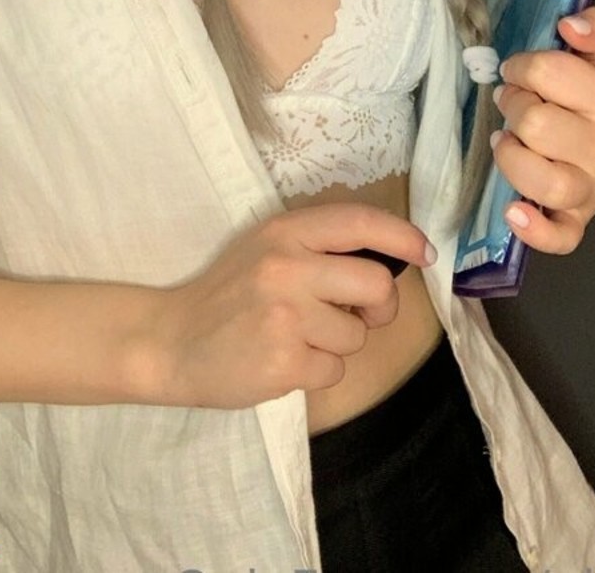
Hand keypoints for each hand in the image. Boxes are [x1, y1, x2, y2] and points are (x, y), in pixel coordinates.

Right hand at [148, 202, 434, 408]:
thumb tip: (388, 261)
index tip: (424, 253)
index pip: (359, 222)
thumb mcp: (267, 249)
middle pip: (376, 284)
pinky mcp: (283, 361)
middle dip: (380, 307)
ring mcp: (286, 315)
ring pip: (357, 334)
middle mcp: (287, 266)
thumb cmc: (228, 294)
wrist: (170, 340)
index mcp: (285, 231)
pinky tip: (284, 361)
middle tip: (362, 314)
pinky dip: (317, 371)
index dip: (402, 236)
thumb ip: (318, 248)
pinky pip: (334, 369)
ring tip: (298, 338)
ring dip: (339, 344)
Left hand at [490, 5, 594, 255]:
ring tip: (506, 139)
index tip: (518, 70)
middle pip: (537, 124)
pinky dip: (534, 229)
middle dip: (512, 105)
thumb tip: (572, 24)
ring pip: (545, 181)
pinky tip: (513, 209)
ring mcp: (594, 190)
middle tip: (511, 101)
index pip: (549, 74)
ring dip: (512, 156)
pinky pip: (560, 238)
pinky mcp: (577, 220)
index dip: (522, 67)